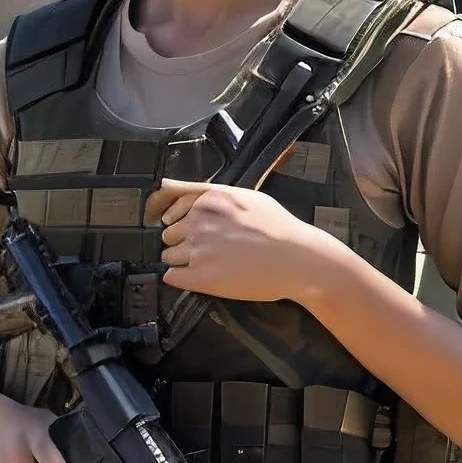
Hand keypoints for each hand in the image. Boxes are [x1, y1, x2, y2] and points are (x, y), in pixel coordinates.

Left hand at [142, 178, 345, 303]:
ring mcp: (197, 250)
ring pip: (168, 256)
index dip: (180, 221)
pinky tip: (203, 277)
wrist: (298, 259)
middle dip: (184, 241)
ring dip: (184, 261)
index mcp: (207, 200)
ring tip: (213, 263)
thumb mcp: (241, 194)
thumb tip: (163, 185)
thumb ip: (199, 188)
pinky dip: (182, 278)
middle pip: (169, 234)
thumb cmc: (276, 226)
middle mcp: (198, 222)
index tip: (192, 229)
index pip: (170, 210)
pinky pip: (171, 277)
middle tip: (213, 248)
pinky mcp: (201, 277)